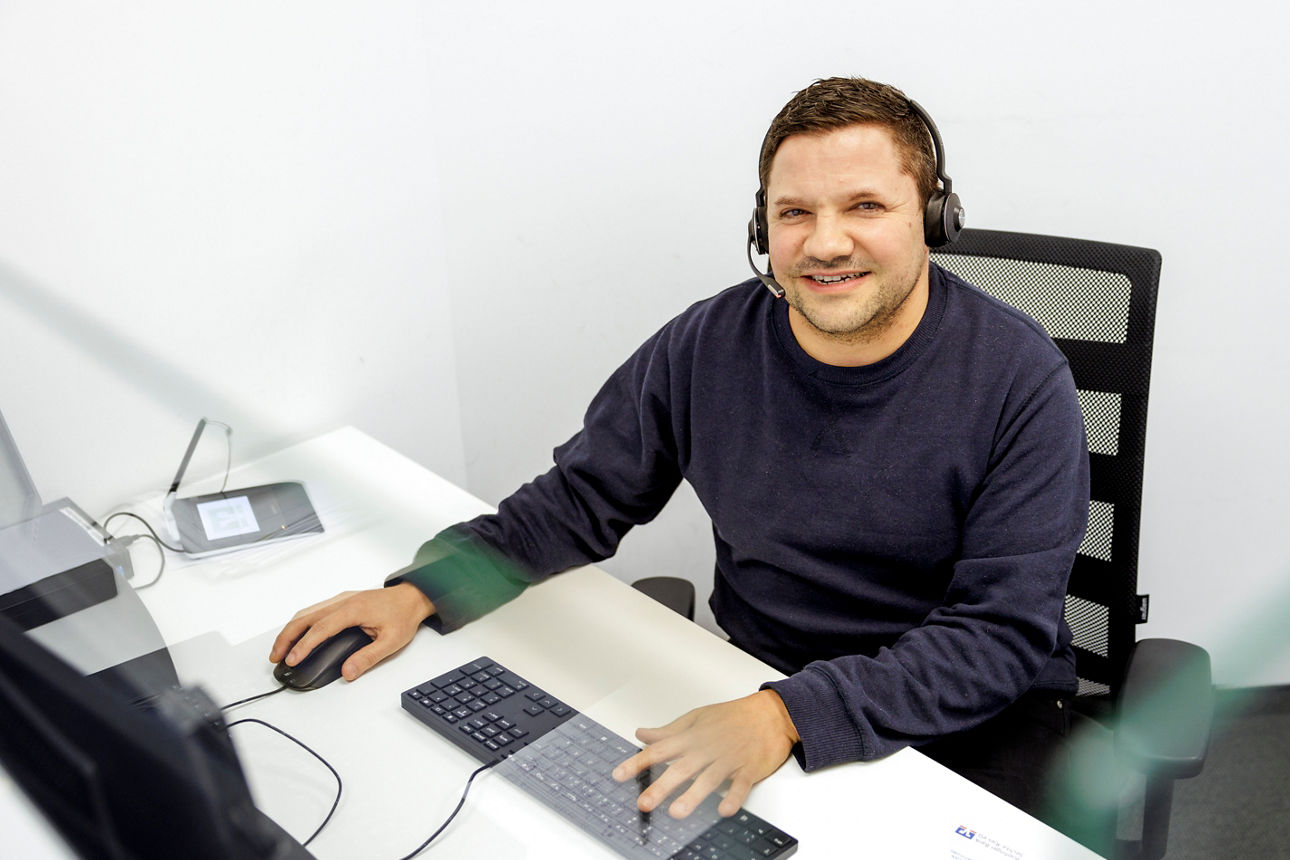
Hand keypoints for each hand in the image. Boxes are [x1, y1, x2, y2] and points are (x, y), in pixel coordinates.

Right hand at [268, 583, 434, 680]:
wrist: (411, 597)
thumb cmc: (403, 615)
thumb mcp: (391, 642)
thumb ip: (368, 658)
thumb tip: (347, 672)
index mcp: (353, 610)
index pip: (320, 629)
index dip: (303, 645)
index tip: (292, 659)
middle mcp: (342, 601)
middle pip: (305, 618)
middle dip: (286, 637)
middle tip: (276, 656)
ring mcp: (340, 599)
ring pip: (307, 612)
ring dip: (290, 630)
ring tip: (281, 649)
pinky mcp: (341, 601)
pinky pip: (314, 610)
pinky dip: (300, 623)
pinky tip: (297, 635)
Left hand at [611, 690, 799, 818]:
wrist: (771, 714)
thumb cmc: (733, 716)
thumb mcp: (697, 718)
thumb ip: (669, 731)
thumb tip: (642, 734)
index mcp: (692, 737)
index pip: (660, 750)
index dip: (638, 763)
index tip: (619, 775)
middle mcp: (707, 749)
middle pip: (681, 769)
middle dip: (661, 786)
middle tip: (644, 803)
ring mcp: (728, 760)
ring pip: (708, 779)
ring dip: (693, 796)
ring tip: (676, 812)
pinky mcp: (748, 770)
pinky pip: (740, 786)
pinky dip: (733, 797)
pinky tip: (724, 810)